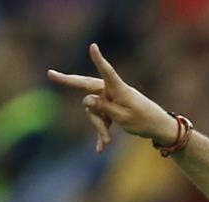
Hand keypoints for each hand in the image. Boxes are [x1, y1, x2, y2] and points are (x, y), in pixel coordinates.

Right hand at [48, 43, 178, 151]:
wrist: (158, 127)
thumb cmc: (144, 121)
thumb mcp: (122, 117)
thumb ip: (103, 108)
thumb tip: (85, 99)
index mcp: (119, 89)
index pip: (106, 72)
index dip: (99, 60)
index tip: (93, 46)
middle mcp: (112, 91)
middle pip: (87, 89)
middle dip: (68, 82)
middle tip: (50, 74)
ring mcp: (110, 99)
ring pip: (93, 110)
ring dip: (98, 126)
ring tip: (107, 141)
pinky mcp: (111, 109)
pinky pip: (100, 119)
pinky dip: (101, 132)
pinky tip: (101, 148)